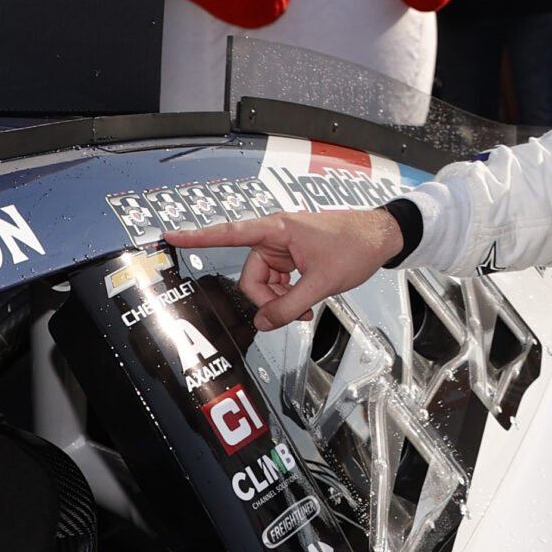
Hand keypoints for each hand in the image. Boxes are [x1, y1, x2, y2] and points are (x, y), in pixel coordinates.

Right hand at [167, 210, 403, 330]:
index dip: (198, 237)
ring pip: (264, 283)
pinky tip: (306, 304)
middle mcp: (275, 236)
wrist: (379, 237)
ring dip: (280, 301)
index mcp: (277, 229)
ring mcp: (283, 248)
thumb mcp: (322, 282)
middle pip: (251, 276)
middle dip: (268, 300)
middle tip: (293, 312)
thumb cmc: (355, 245)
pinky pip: (277, 282)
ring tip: (306, 307)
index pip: (229, 233)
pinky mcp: (292, 257)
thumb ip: (291, 305)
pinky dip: (288, 297)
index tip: (171, 236)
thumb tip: (265, 322)